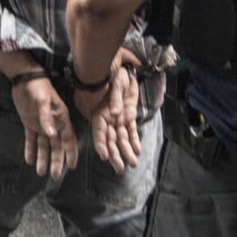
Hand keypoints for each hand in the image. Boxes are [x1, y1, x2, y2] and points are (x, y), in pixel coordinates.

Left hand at [12, 77, 78, 178]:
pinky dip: (30, 150)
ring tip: (41, 172)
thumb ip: (47, 118)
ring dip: (43, 158)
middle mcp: (53, 124)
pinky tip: (29, 160)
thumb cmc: (38, 87)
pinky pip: (31, 140)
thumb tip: (52, 135)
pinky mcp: (29, 124)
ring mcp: (41, 125)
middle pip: (56, 146)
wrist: (24, 79)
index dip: (70, 152)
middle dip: (56, 160)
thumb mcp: (43, 101)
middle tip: (54, 175)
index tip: (71, 166)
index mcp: (61, 118)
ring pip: (43, 145)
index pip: (68, 139)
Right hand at [81, 50, 143, 172]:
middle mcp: (108, 119)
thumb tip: (116, 114)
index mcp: (100, 113)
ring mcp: (118, 118)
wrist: (122, 66)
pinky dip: (134, 141)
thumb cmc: (114, 74)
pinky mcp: (128, 115)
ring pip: (121, 138)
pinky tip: (137, 151)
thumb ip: (115, 100)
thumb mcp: (115, 84)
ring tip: (132, 165)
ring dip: (126, 151)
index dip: (101, 144)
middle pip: (111, 140)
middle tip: (120, 169)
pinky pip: (130, 131)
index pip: (99, 132)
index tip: (103, 156)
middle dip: (115, 155)